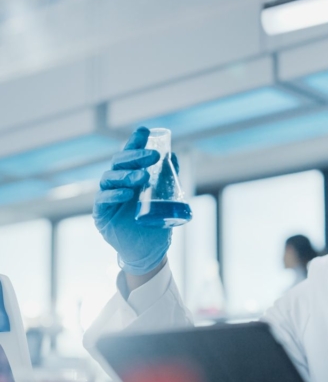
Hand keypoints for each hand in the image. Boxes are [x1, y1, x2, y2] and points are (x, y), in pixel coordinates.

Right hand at [94, 127, 175, 274]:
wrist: (148, 251)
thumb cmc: (155, 224)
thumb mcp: (165, 200)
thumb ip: (166, 180)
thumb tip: (173, 157)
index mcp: (130, 177)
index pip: (130, 155)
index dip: (135, 142)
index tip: (145, 131)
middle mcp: (117, 184)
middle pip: (119, 163)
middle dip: (135, 156)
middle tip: (152, 156)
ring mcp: (107, 197)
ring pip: (110, 178)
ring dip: (127, 175)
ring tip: (143, 177)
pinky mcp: (101, 213)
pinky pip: (103, 199)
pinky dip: (115, 194)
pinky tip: (127, 194)